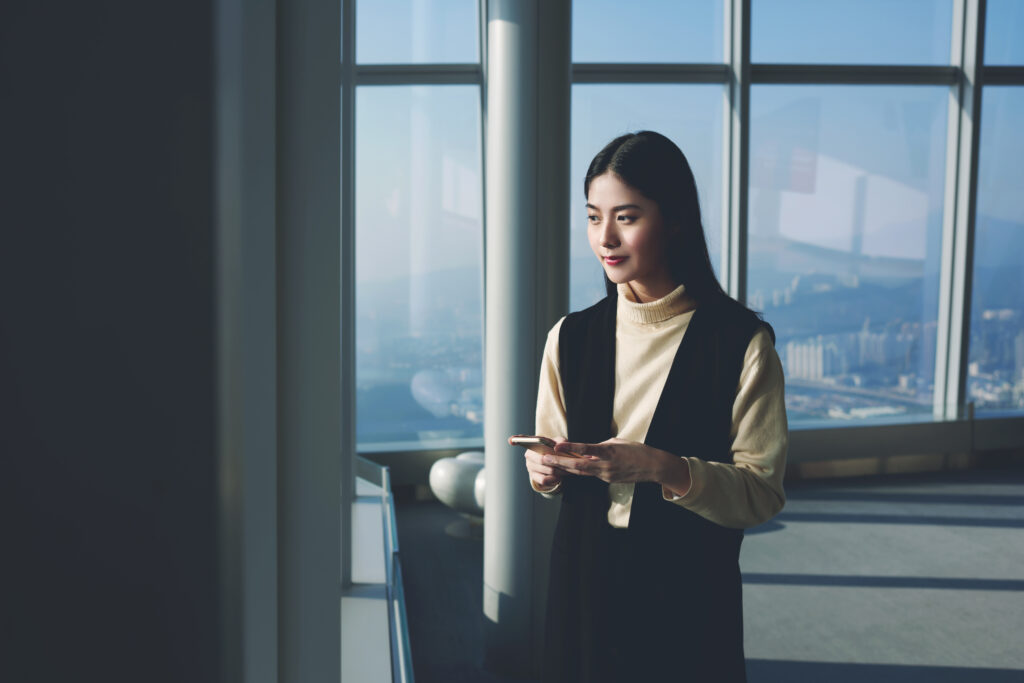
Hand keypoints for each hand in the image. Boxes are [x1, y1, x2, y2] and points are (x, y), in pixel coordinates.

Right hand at [508, 435, 564, 489]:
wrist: (558, 463)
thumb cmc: (558, 450)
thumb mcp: (561, 443)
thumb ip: (562, 442)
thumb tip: (559, 446)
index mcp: (533, 443)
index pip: (523, 439)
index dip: (517, 439)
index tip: (511, 440)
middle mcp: (529, 454)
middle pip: (541, 459)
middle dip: (554, 462)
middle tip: (565, 463)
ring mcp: (530, 466)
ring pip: (545, 470)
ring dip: (557, 471)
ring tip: (565, 470)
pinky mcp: (534, 477)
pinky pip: (544, 480)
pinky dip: (553, 479)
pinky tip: (559, 477)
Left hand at [544, 438, 689, 491]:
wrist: (653, 467)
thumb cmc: (636, 450)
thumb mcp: (617, 442)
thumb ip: (601, 446)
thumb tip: (587, 450)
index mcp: (608, 452)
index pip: (585, 450)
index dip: (570, 448)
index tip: (557, 446)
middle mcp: (605, 466)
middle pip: (579, 466)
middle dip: (560, 463)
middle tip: (545, 459)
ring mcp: (606, 475)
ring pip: (582, 472)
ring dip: (566, 468)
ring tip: (552, 464)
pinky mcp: (608, 480)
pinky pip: (591, 474)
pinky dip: (580, 471)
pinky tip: (569, 468)